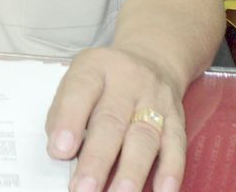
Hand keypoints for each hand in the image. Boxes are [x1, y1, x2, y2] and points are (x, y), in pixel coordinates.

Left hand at [46, 46, 185, 191]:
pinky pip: (176, 146)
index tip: (59, 150)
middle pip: (112, 121)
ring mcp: (155, 100)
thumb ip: (65, 112)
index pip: (81, 90)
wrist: (153, 57)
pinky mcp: (177, 118)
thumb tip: (60, 151)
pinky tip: (162, 191)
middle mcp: (128, 81)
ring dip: (131, 172)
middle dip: (97, 159)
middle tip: (84, 188)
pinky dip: (169, 171)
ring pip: (144, 137)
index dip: (69, 120)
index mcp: (96, 67)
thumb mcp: (79, 79)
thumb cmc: (107, 78)